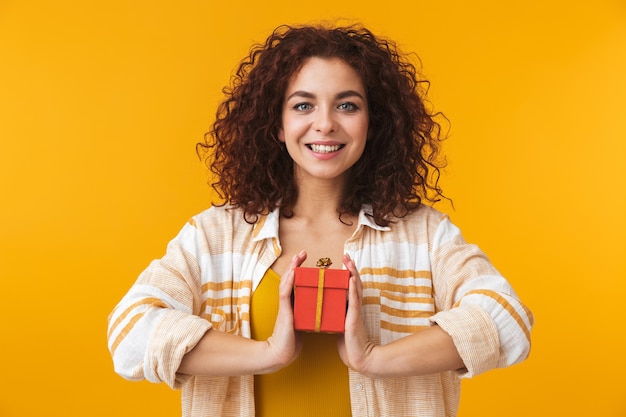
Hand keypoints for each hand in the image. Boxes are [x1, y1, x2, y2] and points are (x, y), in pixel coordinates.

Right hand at [264, 251, 305, 369]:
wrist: (281, 354)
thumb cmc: (291, 342)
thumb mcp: (302, 323)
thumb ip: (307, 315)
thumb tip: (318, 310)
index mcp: (292, 304)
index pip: (295, 283)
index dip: (299, 271)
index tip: (306, 261)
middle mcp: (287, 302)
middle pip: (289, 278)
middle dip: (296, 264)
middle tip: (303, 253)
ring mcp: (284, 306)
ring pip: (286, 282)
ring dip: (292, 268)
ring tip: (298, 257)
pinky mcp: (284, 312)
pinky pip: (285, 293)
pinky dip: (289, 281)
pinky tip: (293, 272)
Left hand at [337, 254, 376, 375]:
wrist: (359, 358)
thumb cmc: (349, 345)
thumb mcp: (340, 326)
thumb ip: (337, 316)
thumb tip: (328, 310)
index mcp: (351, 308)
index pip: (351, 287)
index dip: (349, 274)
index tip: (345, 263)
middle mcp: (355, 307)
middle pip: (355, 283)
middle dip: (351, 269)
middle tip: (346, 256)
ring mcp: (356, 311)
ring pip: (356, 288)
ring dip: (353, 274)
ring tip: (349, 261)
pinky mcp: (354, 318)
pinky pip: (354, 300)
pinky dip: (353, 289)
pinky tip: (351, 279)